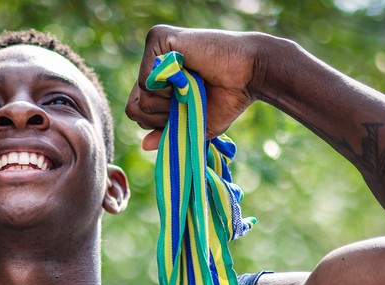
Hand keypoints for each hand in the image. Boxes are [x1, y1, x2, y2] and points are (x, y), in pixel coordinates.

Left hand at [126, 25, 269, 148]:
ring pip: (140, 96)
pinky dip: (168, 88)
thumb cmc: (227, 98)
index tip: (186, 110)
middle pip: (134, 107)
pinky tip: (187, 74)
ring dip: (168, 102)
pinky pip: (146, 80)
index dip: (160, 122)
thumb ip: (167, 133)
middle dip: (162, 116)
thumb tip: (143, 145)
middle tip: (190, 98)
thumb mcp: (194, 124)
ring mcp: (153, 48)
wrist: (251, 74)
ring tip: (192, 84)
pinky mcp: (158, 38)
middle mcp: (152, 63)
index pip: (137, 111)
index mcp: (158, 81)